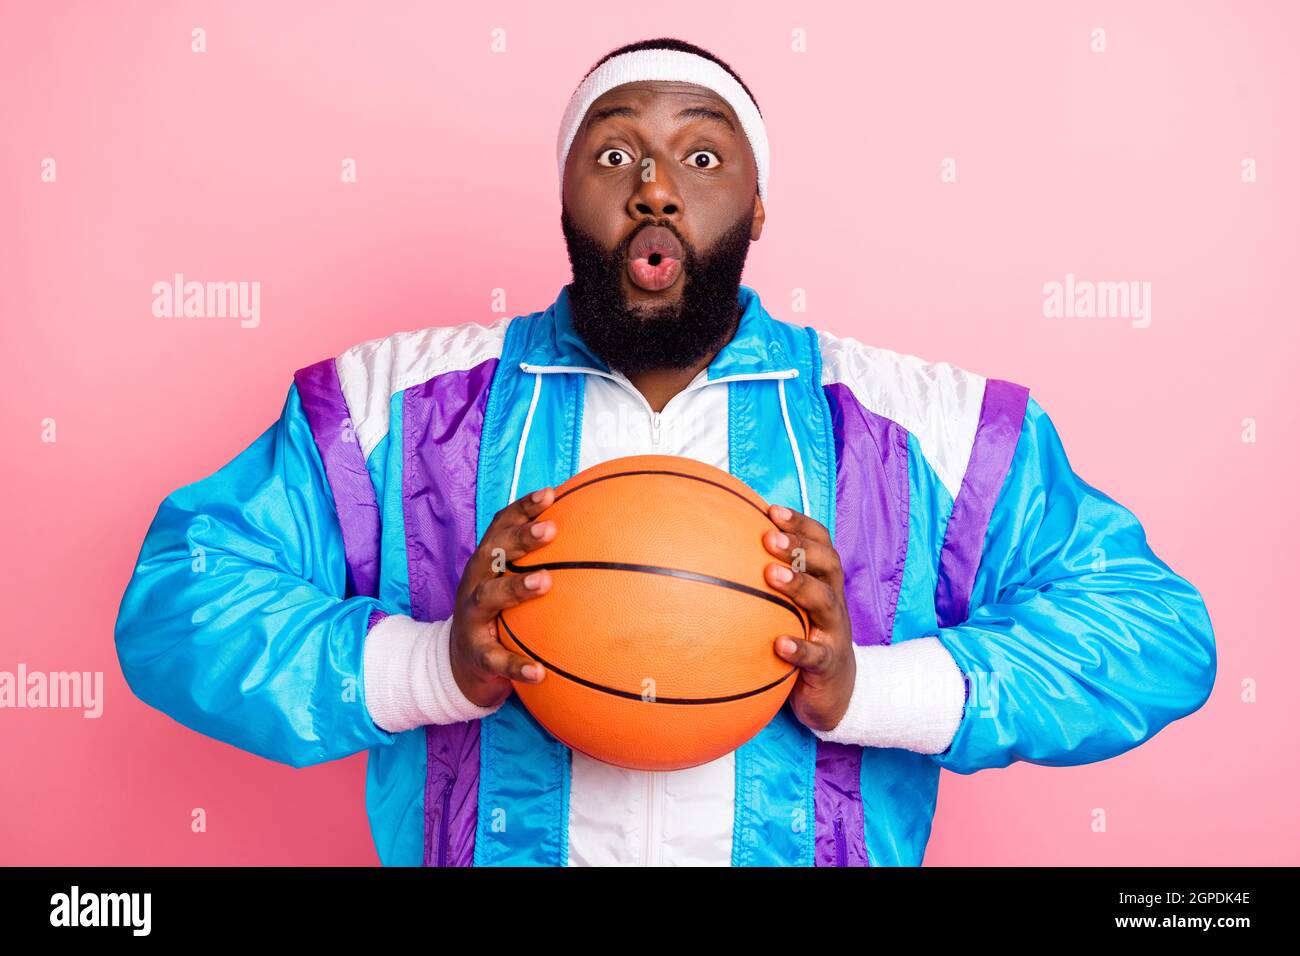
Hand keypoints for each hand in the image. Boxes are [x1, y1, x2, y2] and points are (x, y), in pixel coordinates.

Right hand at [448, 486, 556, 707]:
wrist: (458, 667)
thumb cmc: (497, 615)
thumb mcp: (509, 585)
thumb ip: (540, 563)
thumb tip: (592, 539)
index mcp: (487, 563)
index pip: (501, 527)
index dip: (523, 508)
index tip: (551, 493)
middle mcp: (476, 583)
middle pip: (494, 553)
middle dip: (520, 538)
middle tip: (551, 529)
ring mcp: (472, 618)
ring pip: (489, 597)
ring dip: (515, 588)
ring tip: (545, 582)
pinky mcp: (476, 654)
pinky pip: (496, 658)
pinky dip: (516, 665)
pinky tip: (538, 672)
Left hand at [762, 503, 856, 732]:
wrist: (834, 692)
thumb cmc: (803, 637)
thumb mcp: (790, 607)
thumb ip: (767, 581)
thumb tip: (718, 552)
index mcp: (824, 582)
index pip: (821, 543)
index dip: (800, 524)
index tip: (771, 511)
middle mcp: (833, 601)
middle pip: (828, 564)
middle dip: (800, 547)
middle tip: (769, 538)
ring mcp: (834, 632)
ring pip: (826, 602)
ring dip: (800, 585)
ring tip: (772, 575)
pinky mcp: (829, 664)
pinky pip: (817, 655)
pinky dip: (800, 647)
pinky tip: (779, 644)